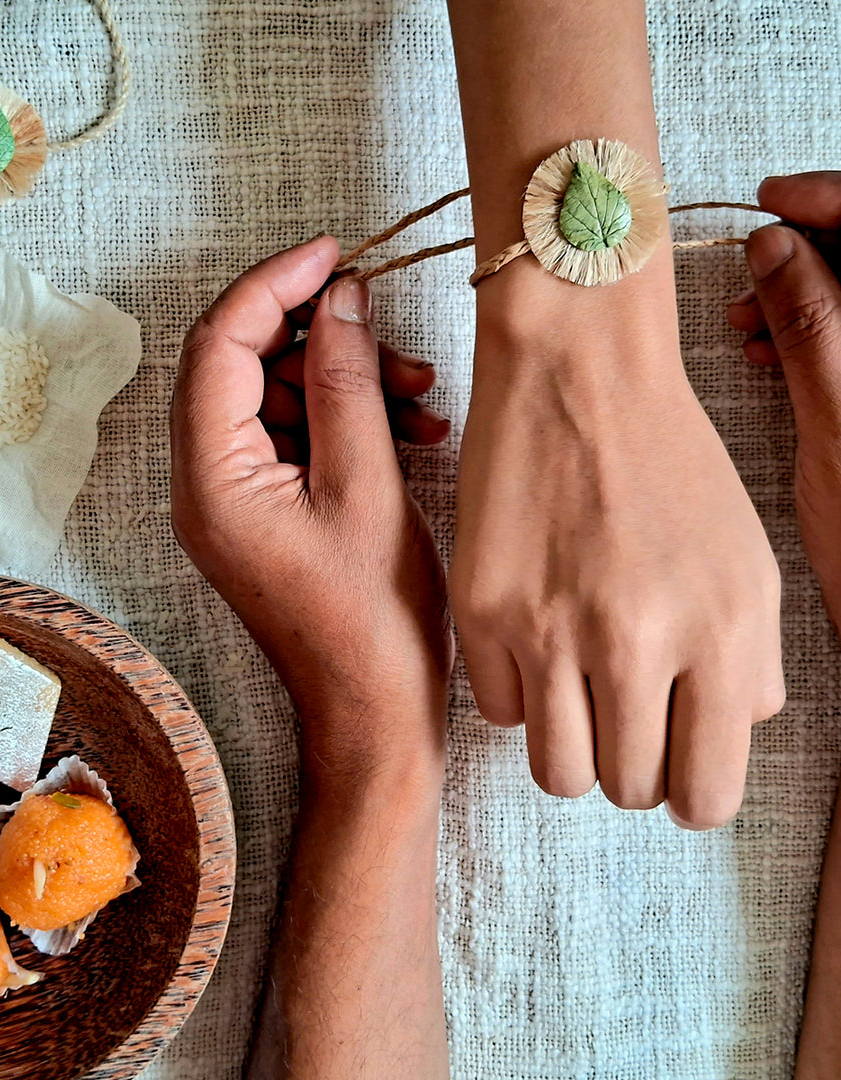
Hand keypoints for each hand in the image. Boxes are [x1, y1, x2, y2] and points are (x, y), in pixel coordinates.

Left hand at [170, 237, 452, 791]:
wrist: (372, 712)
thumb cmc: (372, 622)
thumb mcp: (368, 486)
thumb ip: (346, 383)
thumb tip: (339, 300)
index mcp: (213, 478)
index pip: (220, 342)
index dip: (275, 284)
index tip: (335, 253)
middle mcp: (205, 484)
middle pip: (243, 364)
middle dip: (320, 338)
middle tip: (391, 340)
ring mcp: (231, 499)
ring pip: (275, 396)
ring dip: (342, 380)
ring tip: (418, 394)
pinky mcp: (261, 511)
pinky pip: (292, 437)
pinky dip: (342, 420)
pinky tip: (408, 426)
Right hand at [451, 255, 784, 827]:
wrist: (577, 376)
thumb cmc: (669, 464)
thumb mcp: (748, 560)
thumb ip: (749, 666)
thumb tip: (723, 732)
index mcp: (720, 633)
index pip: (705, 795)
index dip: (688, 791)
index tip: (673, 763)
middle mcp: (634, 641)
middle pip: (625, 790)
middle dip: (629, 765)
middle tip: (624, 713)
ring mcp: (548, 628)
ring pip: (557, 772)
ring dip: (571, 747)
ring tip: (576, 695)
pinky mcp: (482, 609)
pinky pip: (498, 711)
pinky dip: (518, 693)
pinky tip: (533, 642)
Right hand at [727, 172, 840, 626]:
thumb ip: (813, 325)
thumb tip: (776, 247)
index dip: (833, 199)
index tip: (774, 201)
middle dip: (808, 248)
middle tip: (748, 270)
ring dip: (796, 290)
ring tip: (745, 318)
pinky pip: (840, 333)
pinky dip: (800, 329)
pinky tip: (763, 348)